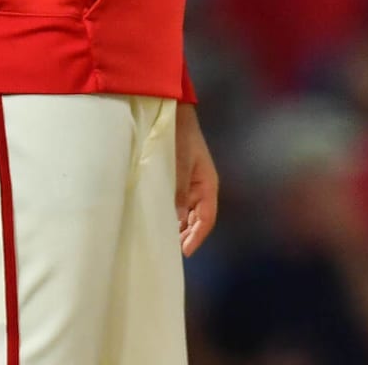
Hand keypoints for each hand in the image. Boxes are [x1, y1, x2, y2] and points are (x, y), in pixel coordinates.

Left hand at [175, 103, 218, 256]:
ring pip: (188, 215)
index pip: (207, 218)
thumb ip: (179, 191)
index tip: (182, 253)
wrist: (173, 114)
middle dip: (186, 237)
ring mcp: (191, 185)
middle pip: (198, 220)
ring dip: (179, 229)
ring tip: (162, 242)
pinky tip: (159, 224)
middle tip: (167, 252)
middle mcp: (201, 188)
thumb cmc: (179, 137)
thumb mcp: (179, 164)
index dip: (196, 237)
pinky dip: (172, 218)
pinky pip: (179, 206)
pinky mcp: (180, 182)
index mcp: (207, 185)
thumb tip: (176, 220)